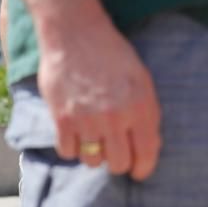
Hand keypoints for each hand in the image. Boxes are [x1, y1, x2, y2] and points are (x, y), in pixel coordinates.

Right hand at [38, 22, 160, 179]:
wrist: (75, 35)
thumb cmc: (110, 55)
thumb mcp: (141, 80)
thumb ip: (145, 113)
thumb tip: (144, 146)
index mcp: (140, 107)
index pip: (145, 154)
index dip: (141, 168)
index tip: (137, 171)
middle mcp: (115, 117)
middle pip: (118, 163)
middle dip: (117, 162)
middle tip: (112, 152)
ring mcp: (87, 120)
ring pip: (92, 160)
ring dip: (93, 154)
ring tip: (91, 139)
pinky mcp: (62, 119)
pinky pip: (67, 152)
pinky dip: (71, 148)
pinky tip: (74, 135)